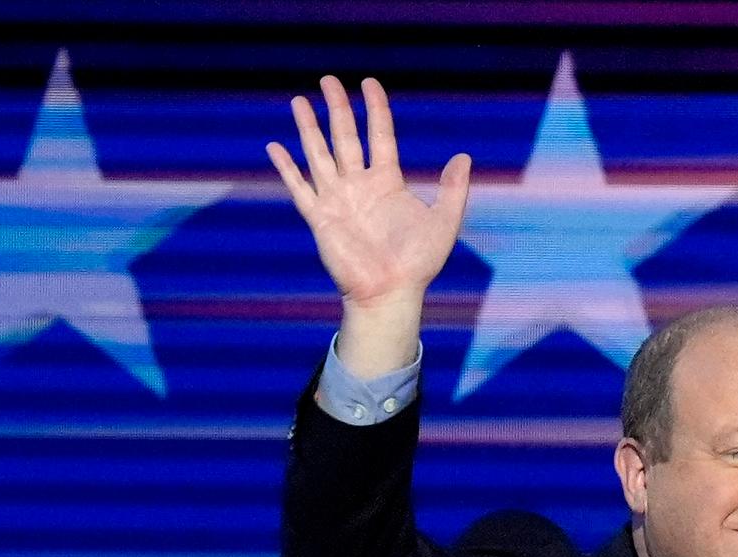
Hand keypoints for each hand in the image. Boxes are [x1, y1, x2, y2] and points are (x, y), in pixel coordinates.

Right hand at [266, 77, 470, 378]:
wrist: (391, 294)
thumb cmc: (418, 263)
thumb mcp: (444, 221)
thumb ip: (452, 189)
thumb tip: (463, 157)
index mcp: (386, 181)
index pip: (379, 134)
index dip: (375, 108)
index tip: (369, 84)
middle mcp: (359, 184)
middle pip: (344, 136)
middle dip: (336, 108)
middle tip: (328, 80)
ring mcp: (337, 199)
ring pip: (319, 154)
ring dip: (308, 128)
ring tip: (299, 101)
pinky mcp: (320, 217)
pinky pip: (299, 187)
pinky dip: (287, 168)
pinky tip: (274, 147)